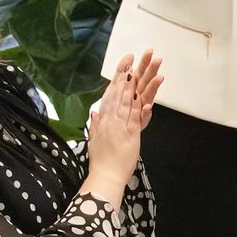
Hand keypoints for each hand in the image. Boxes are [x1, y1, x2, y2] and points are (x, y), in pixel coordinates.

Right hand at [83, 50, 162, 196]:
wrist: (104, 178)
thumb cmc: (100, 162)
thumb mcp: (95, 140)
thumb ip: (95, 124)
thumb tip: (95, 112)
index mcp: (103, 120)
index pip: (110, 94)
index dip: (117, 78)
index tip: (124, 63)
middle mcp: (109, 120)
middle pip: (118, 93)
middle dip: (125, 74)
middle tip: (131, 58)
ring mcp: (119, 127)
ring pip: (126, 102)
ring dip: (133, 85)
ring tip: (137, 69)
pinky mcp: (129, 136)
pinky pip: (134, 118)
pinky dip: (139, 106)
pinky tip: (142, 94)